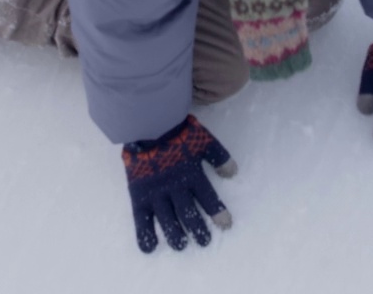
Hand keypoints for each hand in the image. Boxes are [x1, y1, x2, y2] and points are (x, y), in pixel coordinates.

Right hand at [122, 115, 235, 252]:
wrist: (146, 124)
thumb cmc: (176, 131)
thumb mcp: (204, 139)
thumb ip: (218, 156)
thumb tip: (232, 172)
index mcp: (191, 175)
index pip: (208, 199)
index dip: (217, 213)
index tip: (226, 225)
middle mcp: (175, 188)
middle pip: (188, 214)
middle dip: (198, 229)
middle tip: (204, 241)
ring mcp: (156, 193)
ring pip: (167, 220)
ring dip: (175, 235)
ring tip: (181, 245)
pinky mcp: (139, 195)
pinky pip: (141, 219)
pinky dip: (144, 235)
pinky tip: (150, 247)